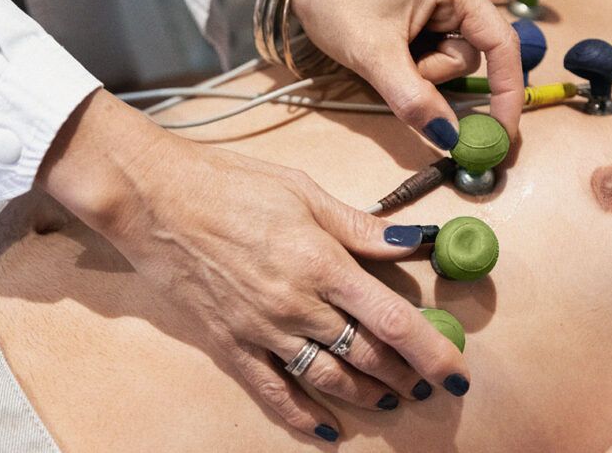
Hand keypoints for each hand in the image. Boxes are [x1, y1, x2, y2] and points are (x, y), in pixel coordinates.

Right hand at [39, 91, 471, 440]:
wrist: (155, 199)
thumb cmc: (230, 184)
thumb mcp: (304, 192)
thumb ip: (360, 227)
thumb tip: (412, 242)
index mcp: (322, 263)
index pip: (392, 321)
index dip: (431, 351)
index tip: (456, 370)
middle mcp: (297, 305)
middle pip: (365, 356)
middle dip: (404, 376)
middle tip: (427, 384)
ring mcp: (261, 330)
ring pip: (326, 379)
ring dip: (364, 395)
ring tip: (389, 400)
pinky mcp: (229, 344)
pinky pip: (271, 392)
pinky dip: (301, 417)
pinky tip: (327, 431)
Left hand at [218, 0, 521, 146]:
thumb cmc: (333, 2)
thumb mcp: (373, 56)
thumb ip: (414, 99)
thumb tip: (450, 138)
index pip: (501, 44)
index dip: (507, 93)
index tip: (501, 134)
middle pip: (470, 57)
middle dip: (434, 76)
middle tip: (396, 73)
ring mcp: (441, 0)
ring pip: (450, 60)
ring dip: (419, 72)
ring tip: (382, 54)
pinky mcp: (425, 14)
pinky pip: (433, 53)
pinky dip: (412, 65)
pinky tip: (385, 51)